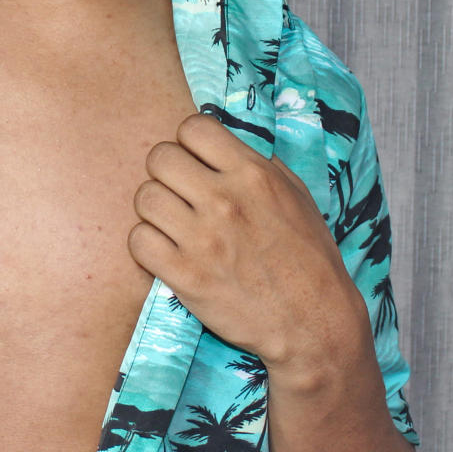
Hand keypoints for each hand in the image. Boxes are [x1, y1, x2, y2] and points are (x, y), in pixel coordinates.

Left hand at [128, 113, 367, 370]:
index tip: (196, 162)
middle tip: (180, 194)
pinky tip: (166, 251)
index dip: (189, 143)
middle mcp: (225, 200)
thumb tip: (220, 141)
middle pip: (159, 157)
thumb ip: (256, 162)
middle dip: (167, 173)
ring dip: (155, 210)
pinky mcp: (185, 276)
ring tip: (173, 224)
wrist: (314, 324)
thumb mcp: (295, 195)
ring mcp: (203, 239)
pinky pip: (138, 241)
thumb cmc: (308, 257)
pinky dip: (147, 245)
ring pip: (144, 198)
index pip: (193, 127)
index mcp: (253, 174)